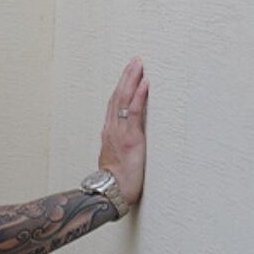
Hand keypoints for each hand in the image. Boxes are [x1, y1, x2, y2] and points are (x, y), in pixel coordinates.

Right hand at [98, 56, 148, 207]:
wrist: (111, 193)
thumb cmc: (115, 181)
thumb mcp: (115, 159)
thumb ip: (119, 146)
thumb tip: (125, 142)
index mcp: (109, 134)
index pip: (113, 105)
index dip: (121, 87)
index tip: (129, 73)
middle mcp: (112, 130)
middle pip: (117, 97)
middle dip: (126, 77)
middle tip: (135, 60)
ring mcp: (120, 133)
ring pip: (123, 100)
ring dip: (132, 80)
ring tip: (139, 65)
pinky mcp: (131, 138)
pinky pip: (133, 112)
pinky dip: (139, 96)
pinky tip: (145, 83)